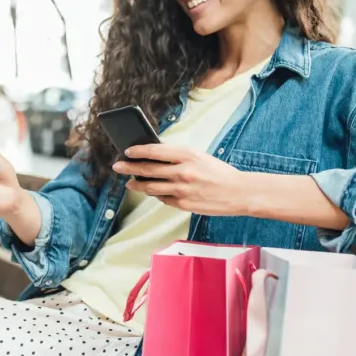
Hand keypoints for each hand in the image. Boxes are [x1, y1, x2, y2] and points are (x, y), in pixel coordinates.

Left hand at [112, 144, 248, 215]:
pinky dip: (155, 194)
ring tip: (129, 182)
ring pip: (151, 187)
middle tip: (118, 167)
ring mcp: (182, 190)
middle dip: (129, 168)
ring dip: (137, 184)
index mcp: (187, 155)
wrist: (238, 192)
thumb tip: (154, 157)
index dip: (137, 151)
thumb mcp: (199, 156)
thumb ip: (178, 156)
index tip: (127, 151)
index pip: (154, 151)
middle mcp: (182, 172)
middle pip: (147, 170)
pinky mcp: (183, 205)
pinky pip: (163, 199)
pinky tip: (151, 192)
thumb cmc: (219, 172)